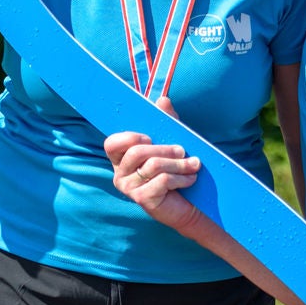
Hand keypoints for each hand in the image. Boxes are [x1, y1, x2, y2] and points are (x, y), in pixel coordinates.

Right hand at [104, 96, 204, 234]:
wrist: (191, 204)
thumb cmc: (177, 170)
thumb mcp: (172, 142)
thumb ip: (166, 121)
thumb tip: (162, 100)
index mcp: (121, 158)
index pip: (112, 143)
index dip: (130, 137)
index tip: (150, 137)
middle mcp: (120, 174)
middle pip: (137, 152)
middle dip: (166, 149)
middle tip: (184, 151)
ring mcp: (129, 189)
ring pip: (153, 166)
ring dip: (179, 164)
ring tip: (194, 165)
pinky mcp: (143, 201)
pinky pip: (162, 181)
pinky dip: (181, 178)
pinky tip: (190, 179)